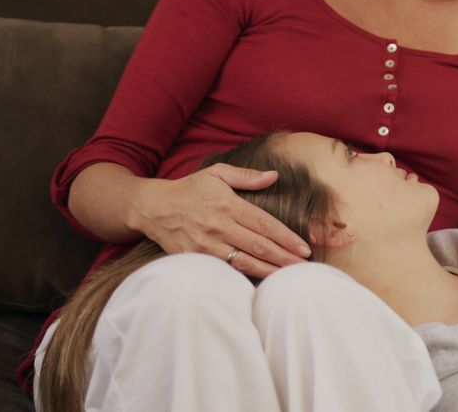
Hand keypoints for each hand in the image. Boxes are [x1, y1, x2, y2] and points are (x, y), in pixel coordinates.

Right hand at [130, 164, 310, 277]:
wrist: (152, 207)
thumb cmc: (189, 189)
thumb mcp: (216, 173)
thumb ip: (246, 176)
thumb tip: (274, 175)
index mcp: (228, 205)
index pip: (265, 225)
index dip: (287, 238)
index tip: (305, 248)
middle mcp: (218, 227)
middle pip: (259, 246)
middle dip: (285, 258)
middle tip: (304, 267)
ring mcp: (205, 245)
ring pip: (243, 263)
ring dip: (269, 271)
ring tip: (288, 278)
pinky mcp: (194, 260)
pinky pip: (224, 271)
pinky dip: (243, 278)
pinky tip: (260, 283)